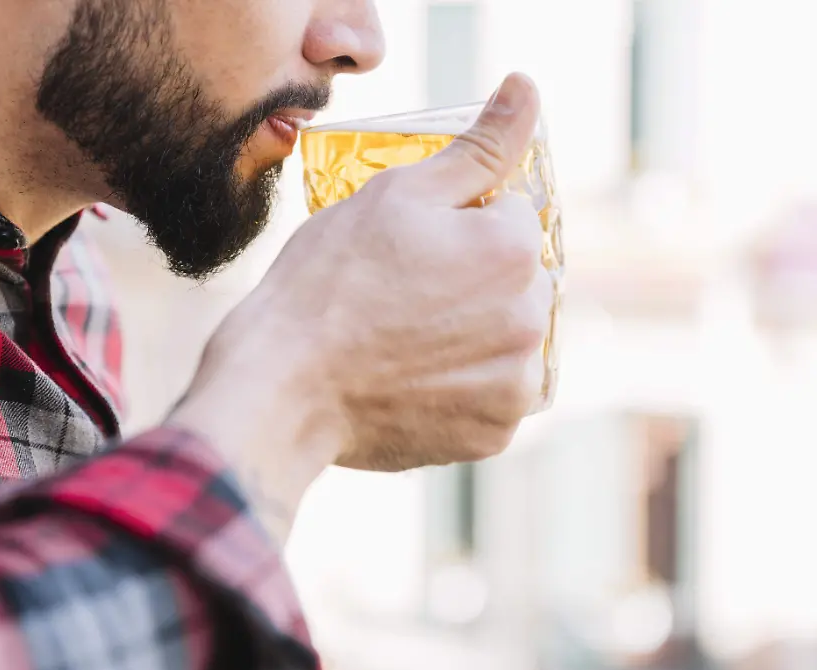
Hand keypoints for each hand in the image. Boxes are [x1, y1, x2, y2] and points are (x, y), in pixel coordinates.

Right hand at [169, 73, 550, 540]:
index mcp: (516, 249)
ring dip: (472, 335)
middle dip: (474, 280)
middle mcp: (534, 318)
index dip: (460, 225)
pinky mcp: (494, 434)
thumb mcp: (399, 193)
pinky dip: (462, 388)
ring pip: (505, 339)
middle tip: (401, 296)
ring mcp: (516, 382)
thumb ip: (478, 146)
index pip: (510, 216)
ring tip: (404, 340)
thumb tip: (526, 87)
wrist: (282, 387)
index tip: (412, 249)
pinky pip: (491, 396)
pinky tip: (411, 378)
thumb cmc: (330, 281)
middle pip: (515, 280)